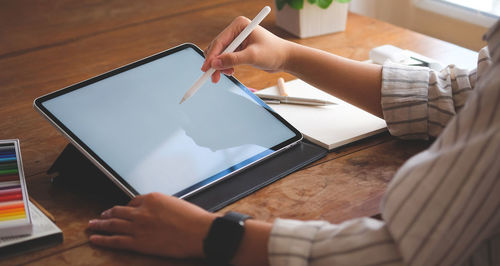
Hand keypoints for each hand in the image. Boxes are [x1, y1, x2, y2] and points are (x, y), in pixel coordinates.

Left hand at [87, 192, 216, 257]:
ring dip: (99, 225)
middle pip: (118, 211)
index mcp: (152, 198)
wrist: (199, 232)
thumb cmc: (194, 219)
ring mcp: (138, 227)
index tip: (120, 211)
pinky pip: (115, 240)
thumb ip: (161, 207)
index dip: (125, 208)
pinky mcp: (138, 242)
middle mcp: (142, 211)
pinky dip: (103, 239)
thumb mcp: (176, 204)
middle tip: (99, 216)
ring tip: (91, 225)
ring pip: (113, 224)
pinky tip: (95, 239)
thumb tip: (156, 213)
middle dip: (107, 214)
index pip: (133, 202)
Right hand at [202, 16, 292, 82]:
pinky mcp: (239, 49)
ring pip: (220, 54)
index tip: (207, 68)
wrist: (285, 58)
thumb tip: (215, 63)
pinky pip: (225, 58)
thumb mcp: (253, 56)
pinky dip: (225, 66)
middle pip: (217, 47)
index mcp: (239, 25)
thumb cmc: (274, 52)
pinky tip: (230, 72)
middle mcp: (236, 31)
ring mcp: (237, 40)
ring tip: (227, 74)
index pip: (220, 41)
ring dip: (220, 66)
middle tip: (214, 77)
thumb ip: (233, 59)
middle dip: (215, 62)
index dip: (212, 56)